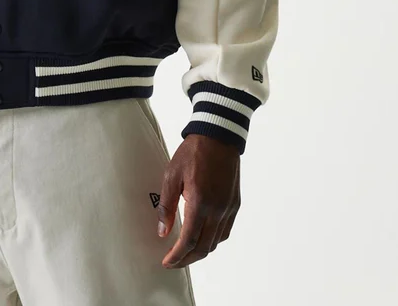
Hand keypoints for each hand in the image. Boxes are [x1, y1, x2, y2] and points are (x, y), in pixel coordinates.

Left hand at [156, 133, 240, 268]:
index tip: (166, 262)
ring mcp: (228, 208)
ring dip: (200, 251)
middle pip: (204, 247)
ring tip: (185, 252)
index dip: (177, 255)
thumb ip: (166, 205)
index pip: (189, 240)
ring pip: (216, 242)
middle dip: (187, 259)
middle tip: (173, 262)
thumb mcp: (171, 175)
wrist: (218, 136)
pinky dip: (213, 240)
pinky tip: (202, 238)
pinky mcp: (234, 204)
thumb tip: (163, 232)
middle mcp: (218, 209)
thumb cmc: (192, 152)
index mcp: (200, 202)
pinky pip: (225, 231)